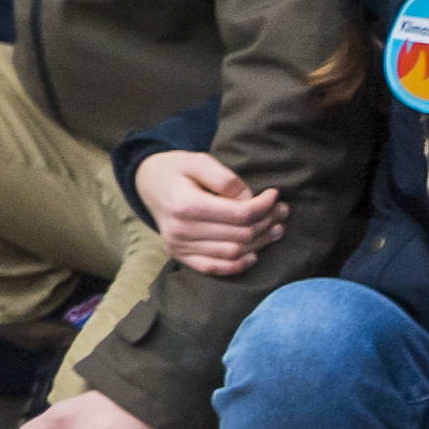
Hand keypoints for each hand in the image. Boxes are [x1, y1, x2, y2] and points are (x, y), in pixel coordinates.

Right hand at [136, 146, 289, 279]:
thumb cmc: (176, 169)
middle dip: (268, 222)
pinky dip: (239, 264)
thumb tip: (249, 199)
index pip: (240, 213)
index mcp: (185, 205)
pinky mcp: (180, 255)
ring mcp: (178, 246)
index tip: (274, 195)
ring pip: (234, 253)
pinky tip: (254, 252)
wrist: (147, 183)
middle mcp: (180, 230)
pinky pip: (215, 268)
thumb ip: (225, 178)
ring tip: (275, 228)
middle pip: (241, 234)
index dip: (265, 206)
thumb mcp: (198, 160)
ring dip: (260, 242)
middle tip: (281, 210)